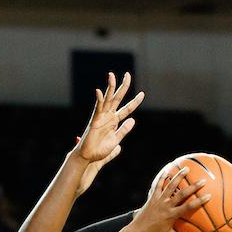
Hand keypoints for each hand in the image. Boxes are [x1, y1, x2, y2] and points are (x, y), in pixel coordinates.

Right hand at [73, 73, 143, 190]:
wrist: (88, 157)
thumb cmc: (99, 151)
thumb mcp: (116, 140)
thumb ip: (124, 130)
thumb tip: (132, 120)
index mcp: (114, 121)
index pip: (127, 109)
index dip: (135, 102)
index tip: (143, 94)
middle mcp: (108, 116)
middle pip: (117, 98)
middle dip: (123, 87)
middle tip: (128, 74)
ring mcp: (101, 117)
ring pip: (107, 99)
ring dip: (110, 87)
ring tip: (112, 75)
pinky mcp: (94, 121)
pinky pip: (97, 109)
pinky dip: (99, 101)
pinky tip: (99, 92)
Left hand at [132, 164, 208, 231]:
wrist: (138, 231)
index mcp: (172, 215)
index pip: (188, 206)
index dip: (199, 201)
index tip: (208, 196)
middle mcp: (166, 206)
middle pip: (182, 194)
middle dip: (193, 186)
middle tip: (203, 181)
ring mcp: (158, 200)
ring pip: (170, 185)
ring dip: (179, 176)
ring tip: (187, 168)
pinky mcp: (152, 197)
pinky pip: (157, 185)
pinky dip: (161, 177)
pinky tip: (167, 170)